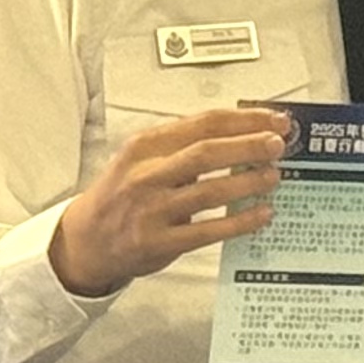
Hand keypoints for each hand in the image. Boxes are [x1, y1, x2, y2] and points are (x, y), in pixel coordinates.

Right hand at [47, 106, 290, 297]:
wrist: (85, 240)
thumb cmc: (122, 195)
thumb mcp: (142, 159)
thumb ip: (185, 146)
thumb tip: (247, 133)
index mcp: (145, 147)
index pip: (202, 123)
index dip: (244, 120)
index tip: (274, 119)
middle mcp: (146, 175)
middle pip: (207, 152)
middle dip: (249, 146)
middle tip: (278, 144)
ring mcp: (152, 210)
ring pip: (210, 190)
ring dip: (248, 182)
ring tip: (274, 176)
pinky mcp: (159, 242)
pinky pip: (208, 230)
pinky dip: (240, 221)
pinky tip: (262, 214)